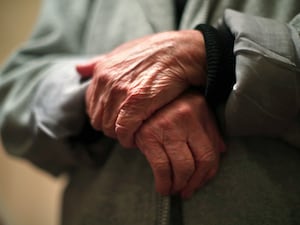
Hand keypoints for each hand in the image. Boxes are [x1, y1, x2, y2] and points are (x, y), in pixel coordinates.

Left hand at [76, 30, 205, 146]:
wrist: (180, 52)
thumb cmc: (155, 53)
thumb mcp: (123, 51)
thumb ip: (99, 62)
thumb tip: (79, 69)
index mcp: (102, 71)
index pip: (91, 106)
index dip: (104, 116)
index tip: (117, 120)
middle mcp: (107, 82)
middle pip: (98, 120)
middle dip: (111, 128)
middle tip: (126, 129)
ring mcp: (120, 92)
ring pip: (109, 127)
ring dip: (121, 135)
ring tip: (133, 133)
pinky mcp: (136, 103)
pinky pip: (124, 130)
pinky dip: (129, 139)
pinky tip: (137, 138)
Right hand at [135, 91, 224, 197]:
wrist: (138, 97)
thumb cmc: (169, 105)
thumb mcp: (194, 110)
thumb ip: (209, 130)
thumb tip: (220, 152)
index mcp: (199, 109)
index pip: (210, 151)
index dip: (207, 174)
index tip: (201, 182)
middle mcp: (184, 116)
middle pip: (197, 161)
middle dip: (193, 183)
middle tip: (187, 190)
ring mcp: (165, 126)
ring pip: (181, 167)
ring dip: (179, 185)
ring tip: (175, 189)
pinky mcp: (147, 135)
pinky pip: (160, 167)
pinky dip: (163, 183)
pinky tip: (163, 187)